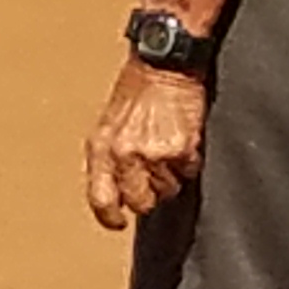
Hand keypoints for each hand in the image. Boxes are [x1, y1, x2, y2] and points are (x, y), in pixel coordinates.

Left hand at [84, 57, 210, 227]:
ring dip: (170, 175)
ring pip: (168, 190)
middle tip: (154, 174)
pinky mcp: (180, 151)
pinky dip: (189, 161)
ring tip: (167, 146)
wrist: (162, 64)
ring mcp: (152, 154)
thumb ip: (110, 158)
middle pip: (140, 203)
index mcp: (100, 147)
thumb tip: (117, 194)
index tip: (119, 223)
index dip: (110, 217)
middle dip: (150, 195)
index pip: (99, 198)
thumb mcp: (109, 124)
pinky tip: (182, 138)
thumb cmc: (135, 92)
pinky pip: (188, 172)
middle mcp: (123, 155)